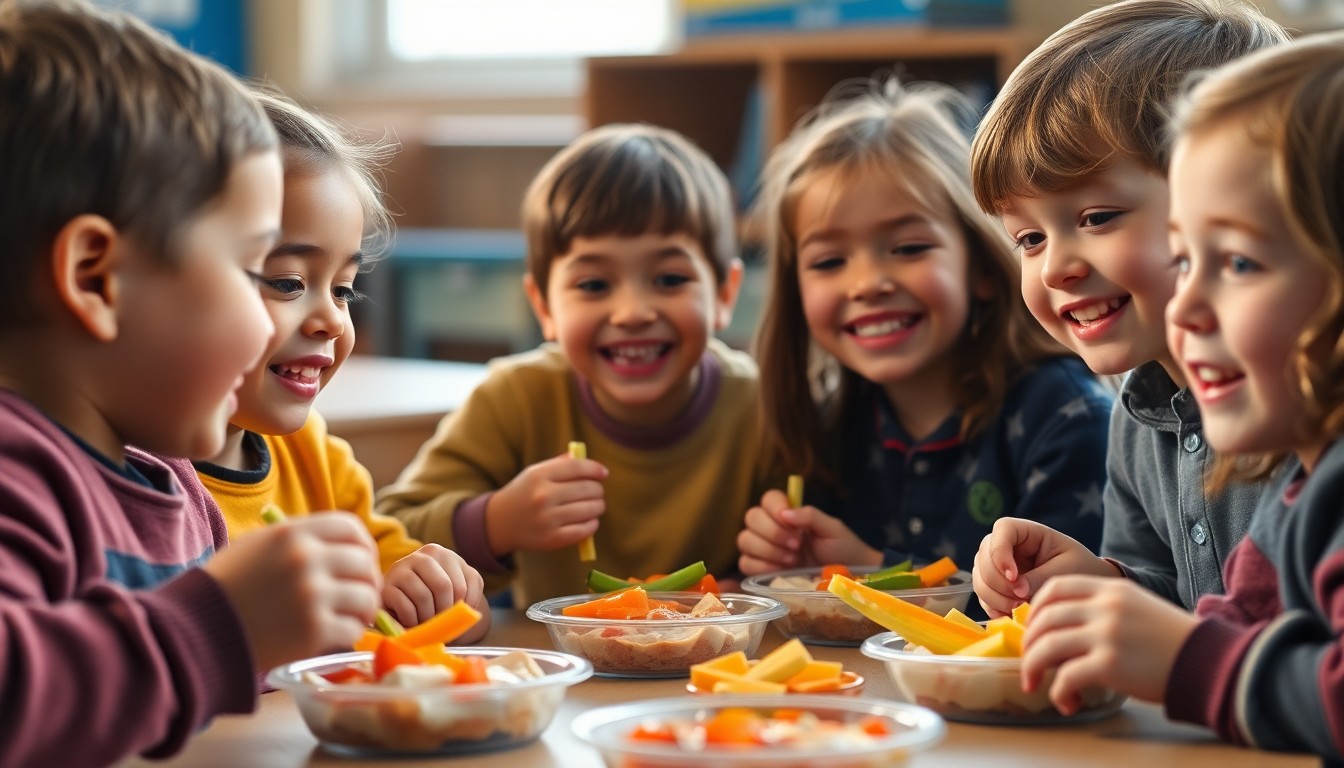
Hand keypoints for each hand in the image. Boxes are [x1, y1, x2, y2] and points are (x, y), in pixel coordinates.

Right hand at [205, 512, 380, 670]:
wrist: (194, 631)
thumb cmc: (225, 588)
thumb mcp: (258, 546)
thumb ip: (300, 539)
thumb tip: (346, 546)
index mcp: (292, 533)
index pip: (351, 528)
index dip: (362, 545)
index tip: (360, 561)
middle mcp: (306, 559)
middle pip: (364, 562)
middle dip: (366, 580)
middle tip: (358, 595)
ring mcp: (312, 595)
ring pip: (366, 596)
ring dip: (362, 609)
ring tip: (348, 616)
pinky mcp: (314, 631)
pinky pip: (354, 629)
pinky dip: (348, 633)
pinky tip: (333, 635)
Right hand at [382, 544, 491, 641]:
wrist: (401, 607)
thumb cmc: (434, 599)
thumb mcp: (457, 592)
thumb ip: (468, 594)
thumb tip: (469, 610)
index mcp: (440, 554)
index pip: (462, 585)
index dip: (461, 607)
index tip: (455, 614)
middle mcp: (421, 556)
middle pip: (443, 586)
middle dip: (444, 611)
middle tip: (440, 620)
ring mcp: (400, 569)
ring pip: (423, 596)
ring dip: (427, 617)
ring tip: (425, 621)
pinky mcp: (385, 587)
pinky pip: (405, 607)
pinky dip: (412, 621)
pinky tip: (411, 621)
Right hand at [486, 452, 606, 555]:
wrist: (500, 522)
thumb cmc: (524, 493)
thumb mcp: (535, 473)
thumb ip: (561, 464)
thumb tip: (591, 463)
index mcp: (539, 475)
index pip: (577, 467)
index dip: (595, 469)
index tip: (603, 473)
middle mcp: (543, 496)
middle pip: (588, 489)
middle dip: (598, 490)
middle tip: (597, 492)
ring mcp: (547, 519)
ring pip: (590, 509)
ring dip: (598, 507)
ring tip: (595, 506)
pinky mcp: (552, 539)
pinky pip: (584, 530)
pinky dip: (592, 524)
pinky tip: (590, 521)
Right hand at [737, 489, 879, 574]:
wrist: (847, 578)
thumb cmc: (842, 549)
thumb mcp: (832, 528)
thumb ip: (810, 516)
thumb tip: (786, 514)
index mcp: (788, 514)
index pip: (768, 499)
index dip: (775, 507)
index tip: (791, 521)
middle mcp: (772, 528)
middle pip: (751, 517)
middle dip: (773, 531)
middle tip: (797, 545)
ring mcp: (764, 550)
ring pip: (745, 540)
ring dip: (768, 549)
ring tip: (793, 559)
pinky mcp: (761, 571)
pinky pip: (745, 564)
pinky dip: (761, 566)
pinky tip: (781, 570)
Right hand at [973, 518, 1119, 617]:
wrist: (1084, 588)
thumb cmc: (1080, 570)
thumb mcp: (1065, 571)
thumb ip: (1040, 578)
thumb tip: (1016, 590)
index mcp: (1027, 532)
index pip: (1002, 529)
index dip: (1000, 553)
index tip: (1014, 577)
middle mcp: (1007, 545)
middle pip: (984, 556)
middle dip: (997, 581)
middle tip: (1019, 599)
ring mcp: (998, 565)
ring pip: (979, 577)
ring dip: (993, 596)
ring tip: (1017, 608)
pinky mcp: (996, 585)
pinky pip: (982, 595)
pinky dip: (992, 606)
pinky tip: (1009, 614)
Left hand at [1021, 575, 1198, 713]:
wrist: (1209, 661)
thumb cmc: (1171, 641)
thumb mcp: (1135, 607)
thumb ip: (1101, 609)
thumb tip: (1060, 628)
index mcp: (1110, 589)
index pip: (1055, 587)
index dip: (1036, 609)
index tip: (1032, 628)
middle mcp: (1105, 607)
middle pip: (1045, 618)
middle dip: (1029, 642)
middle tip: (1030, 662)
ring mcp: (1106, 634)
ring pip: (1047, 647)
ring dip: (1034, 668)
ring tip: (1035, 683)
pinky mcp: (1110, 665)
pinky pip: (1065, 678)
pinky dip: (1058, 692)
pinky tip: (1067, 701)